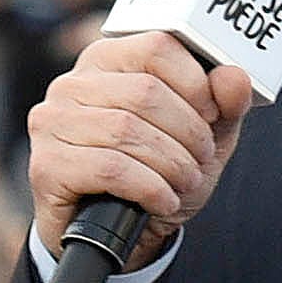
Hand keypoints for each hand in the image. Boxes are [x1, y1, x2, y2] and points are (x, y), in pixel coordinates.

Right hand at [26, 32, 253, 274]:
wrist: (116, 235)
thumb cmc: (155, 173)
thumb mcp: (201, 138)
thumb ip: (224, 105)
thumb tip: (234, 76)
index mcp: (107, 61)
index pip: (157, 47)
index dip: (195, 84)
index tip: (210, 115)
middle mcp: (71, 85)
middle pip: (146, 93)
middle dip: (188, 133)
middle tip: (200, 159)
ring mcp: (52, 124)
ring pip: (128, 131)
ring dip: (172, 164)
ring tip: (185, 182)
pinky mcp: (47, 166)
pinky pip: (111, 169)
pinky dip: (150, 188)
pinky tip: (163, 200)